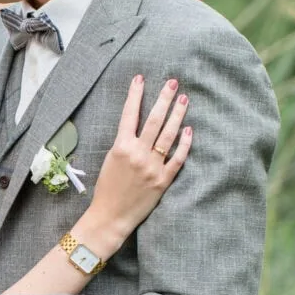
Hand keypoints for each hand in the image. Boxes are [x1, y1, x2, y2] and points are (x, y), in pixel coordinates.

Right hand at [86, 76, 191, 247]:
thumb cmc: (106, 188)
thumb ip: (124, 143)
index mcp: (121, 147)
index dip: (135, 94)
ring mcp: (152, 167)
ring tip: (183, 99)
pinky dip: (184, 143)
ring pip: (168, 135)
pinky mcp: (163, 180)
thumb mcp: (110, 160)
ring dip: (177, 115)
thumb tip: (138, 127)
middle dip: (163, 99)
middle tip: (172, 82)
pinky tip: (188, 129)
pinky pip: (178, 158)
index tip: (140, 78)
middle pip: (154, 120)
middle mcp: (138, 154)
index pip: (130, 114)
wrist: (110, 215)